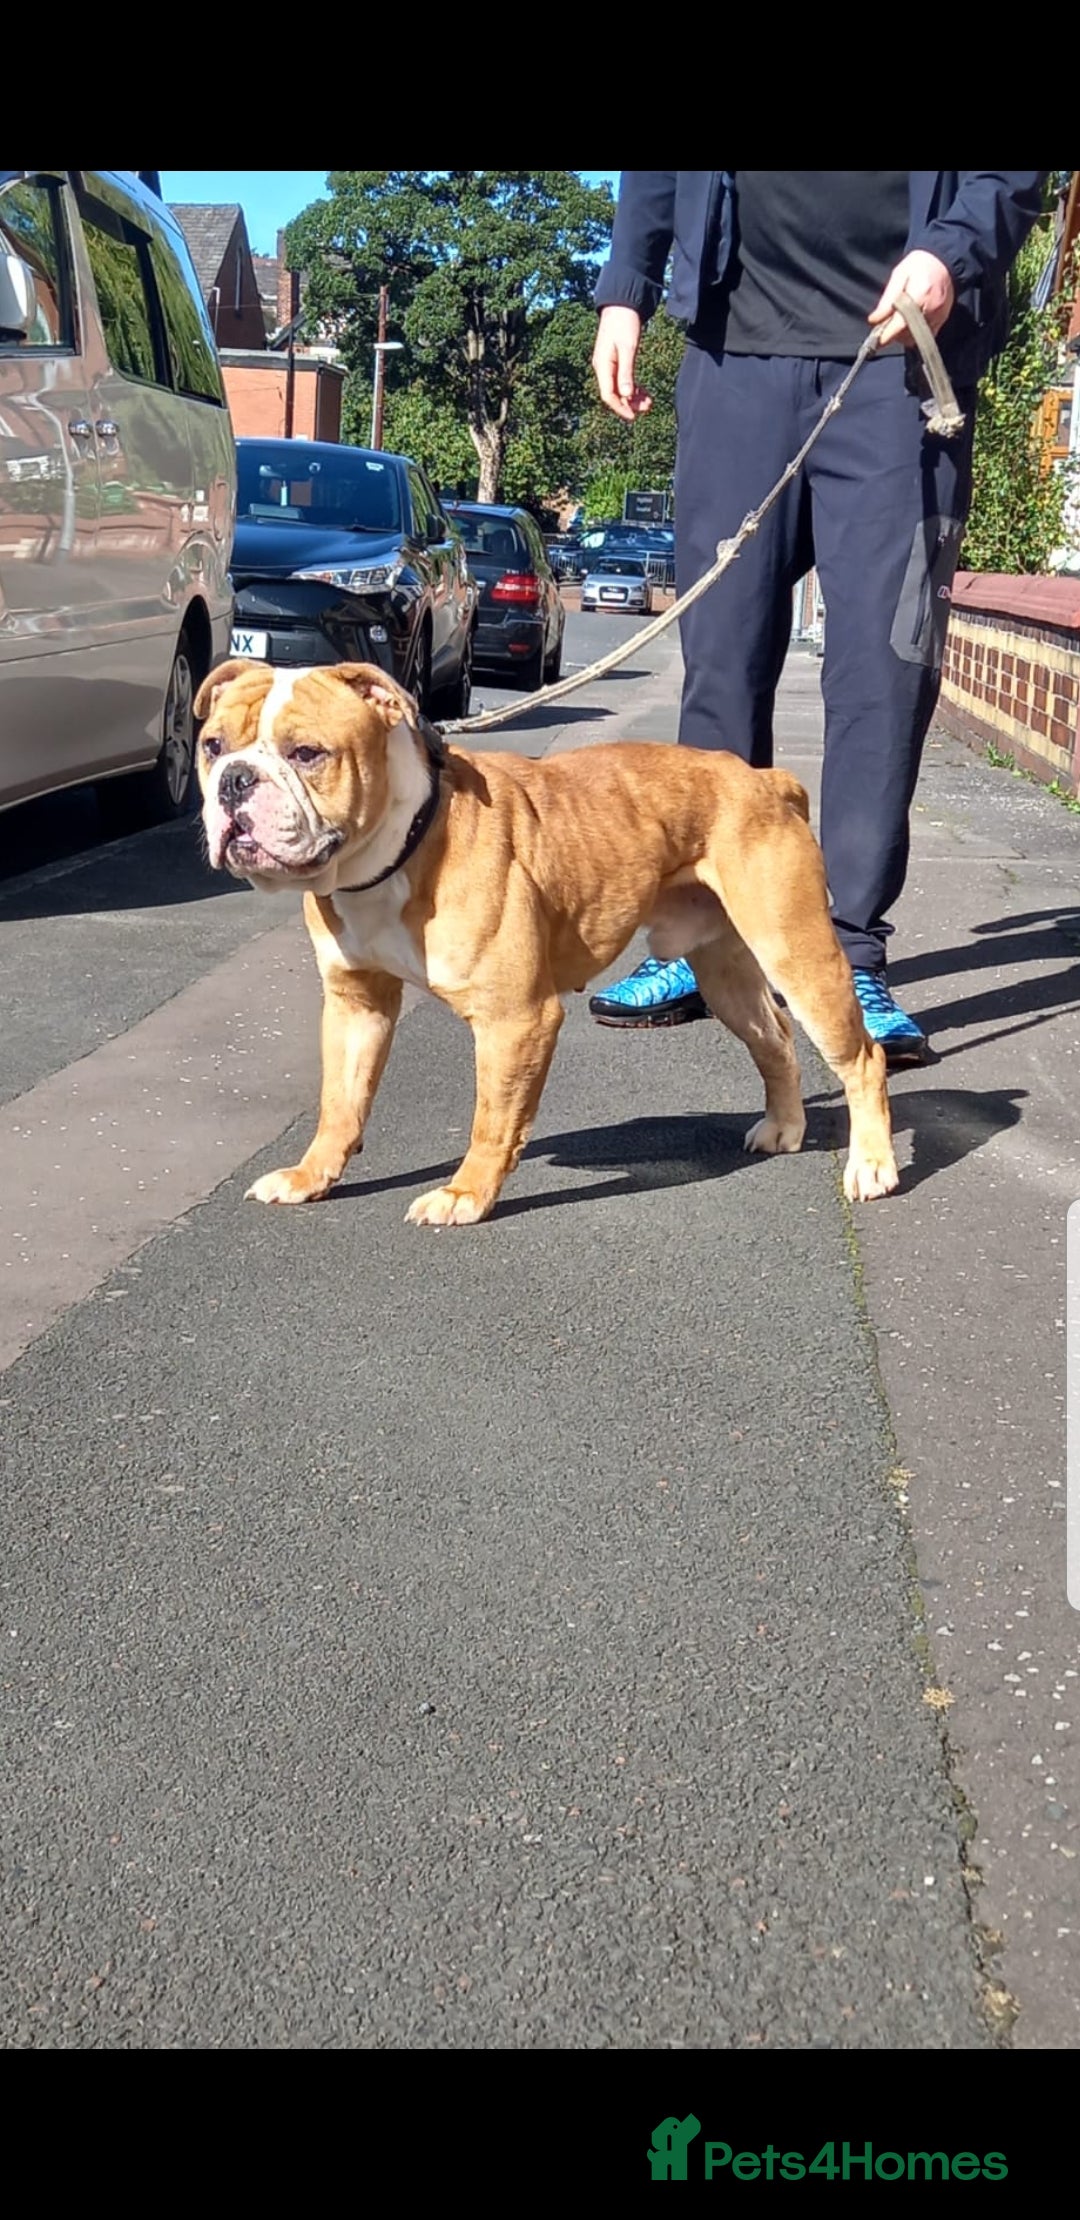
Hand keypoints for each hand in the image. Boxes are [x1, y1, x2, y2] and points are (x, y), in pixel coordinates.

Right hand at [592, 306, 652, 420]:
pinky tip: (644, 391)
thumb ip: (626, 373)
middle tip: (648, 407)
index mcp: (602, 366)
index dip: (621, 407)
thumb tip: (626, 395)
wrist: (622, 303)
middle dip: (630, 403)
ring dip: (633, 396)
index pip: (608, 395)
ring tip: (649, 401)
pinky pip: (623, 379)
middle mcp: (603, 367)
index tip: (634, 416)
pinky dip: (633, 387)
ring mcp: (608, 364)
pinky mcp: (616, 360)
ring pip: (619, 388)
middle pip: (614, 394)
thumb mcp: (627, 348)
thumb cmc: (624, 323)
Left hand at [868, 250, 955, 349]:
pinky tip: (908, 322)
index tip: (876, 340)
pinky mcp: (942, 319)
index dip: (886, 335)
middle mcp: (932, 309)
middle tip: (884, 326)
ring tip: (896, 322)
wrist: (943, 260)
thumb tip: (874, 320)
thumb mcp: (899, 275)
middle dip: (893, 334)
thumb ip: (887, 299)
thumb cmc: (919, 265)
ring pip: (915, 338)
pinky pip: (925, 335)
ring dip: (903, 335)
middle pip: (907, 335)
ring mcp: (939, 316)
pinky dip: (914, 333)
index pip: (900, 324)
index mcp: (920, 295)